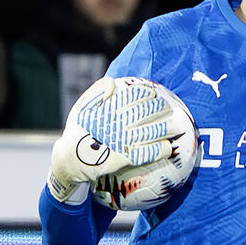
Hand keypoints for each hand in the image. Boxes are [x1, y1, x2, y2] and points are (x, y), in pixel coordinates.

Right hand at [48, 76, 181, 203]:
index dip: (145, 93)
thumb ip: (96, 92)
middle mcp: (114, 124)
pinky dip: (158, 150)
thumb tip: (113, 82)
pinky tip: (169, 149)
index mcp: (106, 110)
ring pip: (147, 133)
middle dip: (159, 109)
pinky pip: (144, 154)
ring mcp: (119, 142)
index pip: (130, 97)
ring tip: (177, 127)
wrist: (68, 162)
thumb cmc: (77, 132)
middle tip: (170, 108)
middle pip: (143, 114)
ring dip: (165, 129)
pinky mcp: (122, 158)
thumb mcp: (81, 108)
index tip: (155, 93)